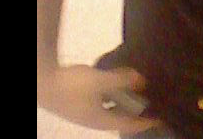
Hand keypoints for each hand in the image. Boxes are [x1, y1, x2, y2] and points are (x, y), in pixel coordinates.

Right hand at [37, 64, 162, 133]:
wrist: (42, 82)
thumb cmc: (73, 86)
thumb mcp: (101, 81)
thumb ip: (123, 80)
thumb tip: (143, 81)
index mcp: (99, 121)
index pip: (128, 124)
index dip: (145, 122)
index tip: (160, 119)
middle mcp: (93, 118)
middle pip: (119, 117)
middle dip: (135, 110)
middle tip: (151, 101)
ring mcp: (84, 109)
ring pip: (110, 106)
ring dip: (123, 99)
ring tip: (137, 87)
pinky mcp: (78, 99)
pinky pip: (102, 97)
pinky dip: (112, 91)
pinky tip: (116, 78)